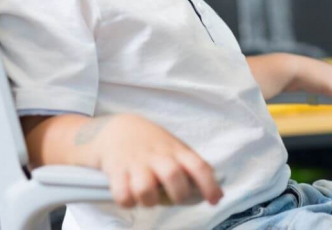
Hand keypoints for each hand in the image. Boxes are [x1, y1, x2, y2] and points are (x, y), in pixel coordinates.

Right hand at [88, 113, 222, 208]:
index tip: (215, 200)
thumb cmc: (153, 144)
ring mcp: (137, 163)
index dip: (209, 185)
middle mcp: (158, 156)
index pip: (198, 166)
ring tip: (148, 198)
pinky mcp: (117, 171)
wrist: (118, 129)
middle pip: (173, 176)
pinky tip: (130, 195)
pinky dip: (127, 201)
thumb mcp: (175, 149)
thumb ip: (191, 168)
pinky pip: (122, 195)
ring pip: (145, 189)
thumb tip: (215, 192)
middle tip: (175, 199)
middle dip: (178, 195)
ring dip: (149, 201)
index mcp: (177, 151)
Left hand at [285, 56, 331, 109]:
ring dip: (329, 97)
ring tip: (321, 99)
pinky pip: (318, 92)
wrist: (289, 70)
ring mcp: (320, 78)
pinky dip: (318, 97)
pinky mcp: (309, 82)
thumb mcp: (331, 87)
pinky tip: (311, 99)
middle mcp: (331, 73)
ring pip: (330, 90)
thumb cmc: (312, 76)